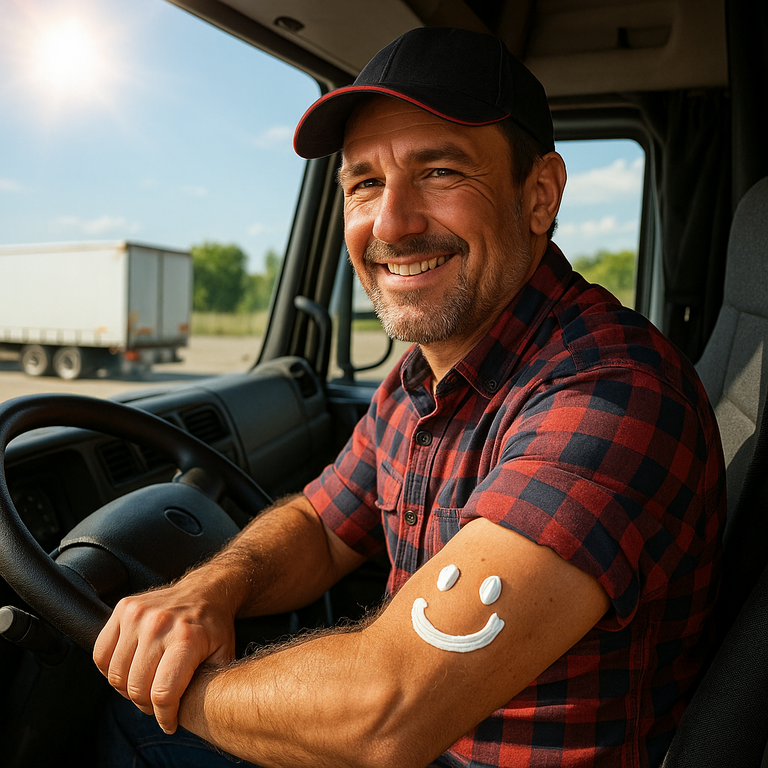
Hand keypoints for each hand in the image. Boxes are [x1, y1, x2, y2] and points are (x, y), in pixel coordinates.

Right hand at [93, 575, 236, 733]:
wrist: (206, 590)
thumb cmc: (214, 627)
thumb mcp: (224, 656)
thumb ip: (210, 686)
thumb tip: (197, 716)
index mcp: (187, 638)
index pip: (163, 694)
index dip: (165, 717)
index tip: (170, 723)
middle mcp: (160, 624)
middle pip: (136, 688)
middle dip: (148, 705)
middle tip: (159, 704)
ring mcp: (138, 614)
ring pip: (116, 675)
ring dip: (129, 689)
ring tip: (146, 686)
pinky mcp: (124, 608)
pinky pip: (101, 654)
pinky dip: (111, 670)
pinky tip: (131, 669)